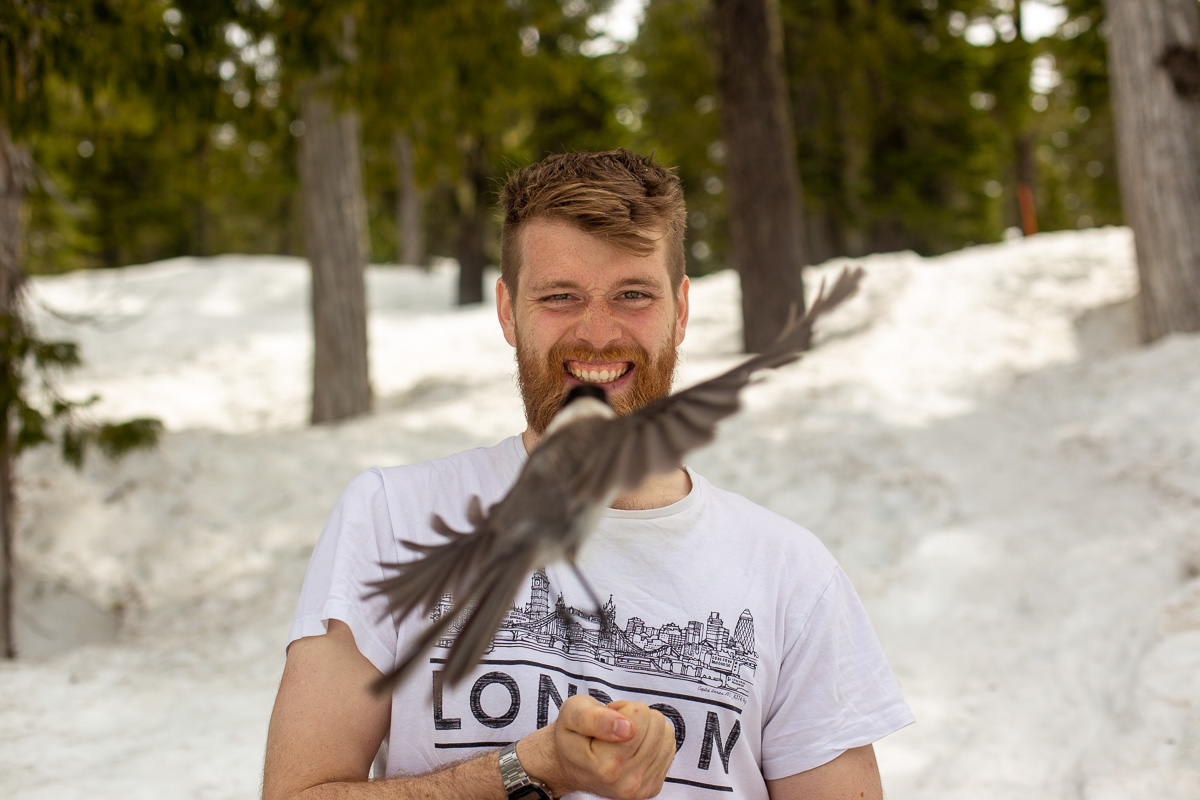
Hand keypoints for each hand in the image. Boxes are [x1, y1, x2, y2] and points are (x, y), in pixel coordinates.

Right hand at [517, 694, 676, 798]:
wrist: (569, 764)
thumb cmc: (571, 735)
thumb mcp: (572, 714)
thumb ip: (595, 718)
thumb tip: (627, 728)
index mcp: (606, 767)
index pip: (640, 715)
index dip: (622, 707)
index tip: (605, 718)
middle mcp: (627, 784)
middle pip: (656, 723)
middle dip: (635, 717)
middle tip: (613, 727)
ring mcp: (642, 788)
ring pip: (665, 732)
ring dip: (645, 728)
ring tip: (621, 737)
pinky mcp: (653, 787)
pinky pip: (669, 746)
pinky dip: (652, 740)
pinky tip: (631, 747)